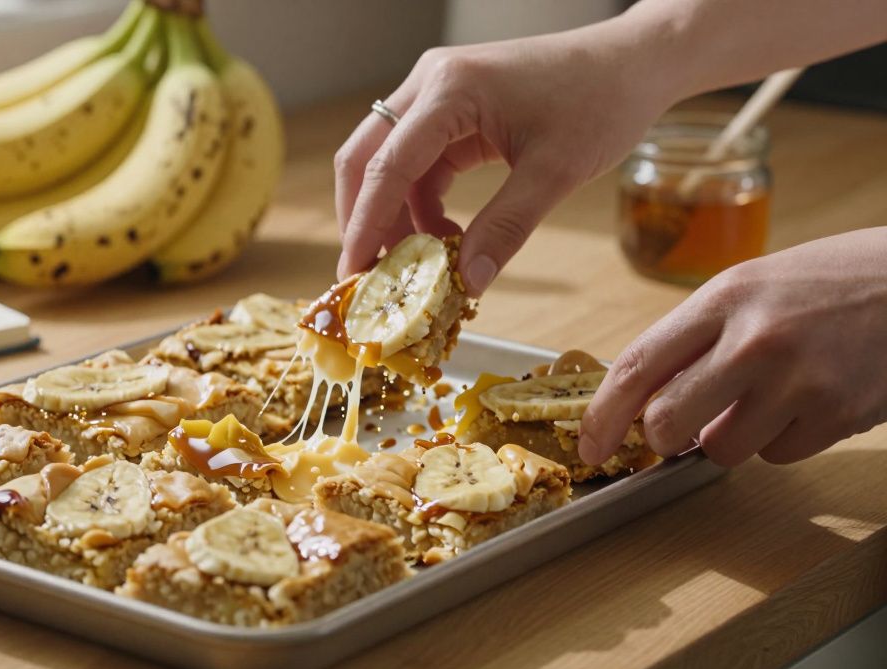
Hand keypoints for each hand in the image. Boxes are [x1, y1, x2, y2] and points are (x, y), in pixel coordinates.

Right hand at [332, 16, 681, 291]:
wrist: (636, 63)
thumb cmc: (602, 101)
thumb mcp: (556, 173)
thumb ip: (505, 228)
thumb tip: (467, 283)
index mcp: (450, 89)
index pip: (386, 165)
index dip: (365, 224)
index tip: (353, 273)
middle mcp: (432, 84)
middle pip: (366, 158)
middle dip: (364, 220)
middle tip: (370, 277)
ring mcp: (439, 95)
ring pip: (389, 165)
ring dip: (397, 218)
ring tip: (422, 266)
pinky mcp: (453, 111)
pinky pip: (419, 165)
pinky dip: (423, 206)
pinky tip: (447, 238)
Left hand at [581, 228, 886, 466]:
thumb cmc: (830, 282)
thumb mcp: (752, 286)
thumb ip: (698, 339)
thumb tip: (651, 401)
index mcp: (724, 298)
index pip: (637, 365)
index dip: (602, 415)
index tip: (588, 444)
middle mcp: (755, 339)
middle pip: (667, 422)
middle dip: (664, 437)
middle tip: (682, 427)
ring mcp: (798, 380)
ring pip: (722, 450)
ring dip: (732, 437)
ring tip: (767, 396)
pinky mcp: (837, 414)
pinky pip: (778, 455)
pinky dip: (784, 439)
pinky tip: (809, 400)